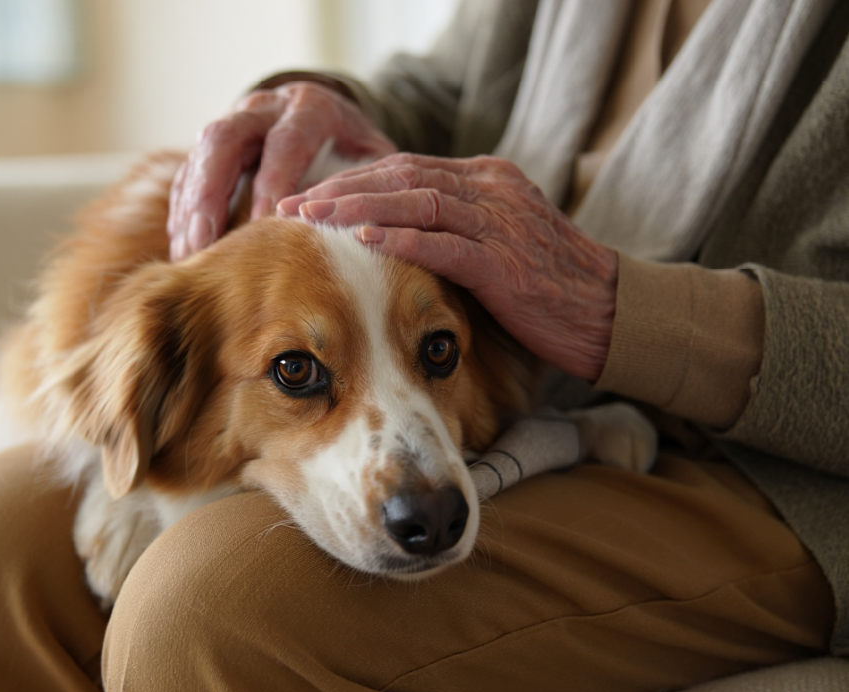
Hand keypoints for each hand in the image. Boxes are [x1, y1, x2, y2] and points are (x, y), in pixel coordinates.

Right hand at [167, 81, 395, 260]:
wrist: (327, 116)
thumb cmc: (354, 147)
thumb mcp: (374, 157)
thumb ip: (367, 184)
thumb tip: (362, 227)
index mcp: (308, 108)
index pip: (286, 143)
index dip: (273, 183)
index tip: (263, 226)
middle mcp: (264, 110)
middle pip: (225, 139)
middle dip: (211, 193)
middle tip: (204, 242)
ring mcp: (232, 125)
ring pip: (199, 158)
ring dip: (190, 209)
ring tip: (187, 256)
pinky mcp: (213, 148)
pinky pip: (188, 176)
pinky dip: (183, 213)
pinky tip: (182, 248)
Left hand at [277, 154, 617, 380]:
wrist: (610, 312)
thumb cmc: (547, 286)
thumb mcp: (497, 244)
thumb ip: (453, 229)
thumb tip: (394, 238)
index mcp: (486, 180)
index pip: (405, 168)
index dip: (352, 180)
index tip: (308, 196)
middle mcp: (491, 189)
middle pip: (401, 175)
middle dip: (340, 189)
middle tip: (291, 203)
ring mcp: (500, 221)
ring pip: (416, 199)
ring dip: (357, 207)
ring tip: (311, 218)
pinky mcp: (505, 260)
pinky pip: (444, 241)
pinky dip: (401, 237)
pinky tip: (363, 238)